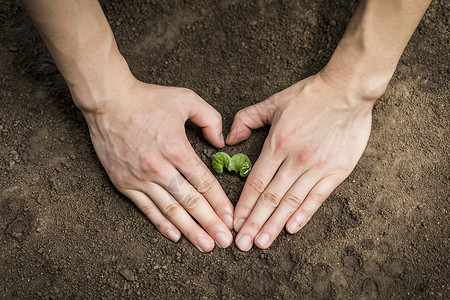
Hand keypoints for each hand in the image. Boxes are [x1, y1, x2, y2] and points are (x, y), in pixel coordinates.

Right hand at [81, 80, 233, 251]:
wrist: (108, 101)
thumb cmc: (148, 99)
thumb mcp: (186, 99)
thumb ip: (210, 119)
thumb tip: (221, 142)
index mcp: (177, 149)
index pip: (204, 183)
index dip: (220, 203)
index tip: (232, 218)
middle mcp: (160, 168)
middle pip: (191, 202)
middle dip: (211, 224)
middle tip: (225, 241)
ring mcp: (140, 178)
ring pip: (170, 210)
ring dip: (190, 230)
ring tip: (205, 245)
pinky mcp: (124, 183)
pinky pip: (146, 208)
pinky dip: (161, 223)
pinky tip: (175, 236)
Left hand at [226, 73, 373, 250]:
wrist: (347, 91)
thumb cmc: (308, 95)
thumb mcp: (273, 102)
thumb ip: (247, 118)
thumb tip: (229, 139)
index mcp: (277, 144)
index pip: (256, 183)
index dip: (244, 205)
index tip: (235, 222)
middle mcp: (295, 160)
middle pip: (270, 198)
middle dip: (254, 223)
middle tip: (243, 244)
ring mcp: (317, 167)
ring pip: (291, 202)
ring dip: (275, 224)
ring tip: (262, 243)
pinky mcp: (336, 171)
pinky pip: (317, 197)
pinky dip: (303, 214)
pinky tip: (291, 228)